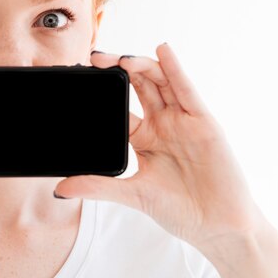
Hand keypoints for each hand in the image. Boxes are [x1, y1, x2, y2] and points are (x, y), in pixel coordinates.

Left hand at [53, 42, 263, 249]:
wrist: (218, 227)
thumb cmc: (180, 210)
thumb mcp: (132, 195)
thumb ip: (98, 188)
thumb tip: (60, 189)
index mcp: (143, 137)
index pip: (120, 105)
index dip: (104, 90)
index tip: (83, 77)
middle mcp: (163, 123)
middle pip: (138, 86)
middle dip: (117, 69)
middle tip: (94, 59)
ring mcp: (183, 120)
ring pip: (160, 82)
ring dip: (140, 65)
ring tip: (120, 58)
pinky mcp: (204, 122)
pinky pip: (187, 91)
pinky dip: (175, 69)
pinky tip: (163, 50)